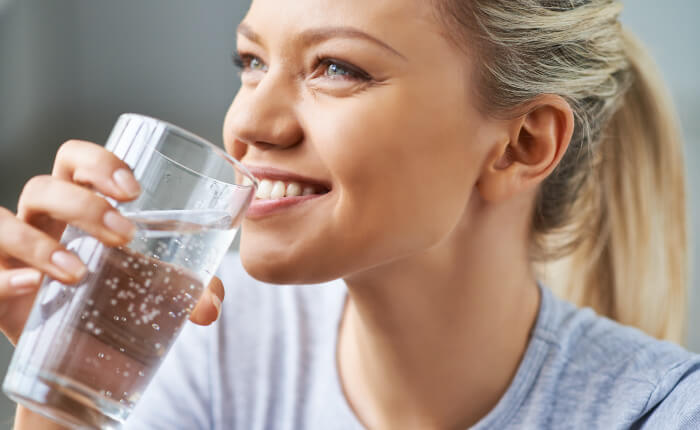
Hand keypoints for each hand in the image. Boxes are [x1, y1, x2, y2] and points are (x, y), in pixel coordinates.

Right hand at [0, 140, 223, 344]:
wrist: (80, 354)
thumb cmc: (115, 300)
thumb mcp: (154, 288)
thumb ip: (190, 289)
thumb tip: (211, 307)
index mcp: (77, 205)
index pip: (74, 160)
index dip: (98, 162)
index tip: (133, 190)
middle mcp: (40, 222)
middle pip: (44, 188)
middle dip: (84, 205)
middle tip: (124, 235)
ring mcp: (11, 253)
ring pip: (3, 224)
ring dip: (41, 244)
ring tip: (80, 271)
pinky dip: (6, 278)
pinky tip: (33, 285)